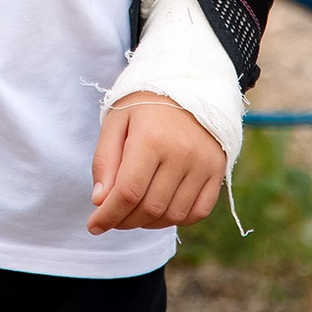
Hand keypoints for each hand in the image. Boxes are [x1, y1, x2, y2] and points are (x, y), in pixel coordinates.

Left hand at [88, 92, 225, 233]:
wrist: (189, 86)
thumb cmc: (145, 106)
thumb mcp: (116, 123)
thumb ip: (104, 162)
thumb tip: (100, 202)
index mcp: (151, 139)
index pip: (128, 192)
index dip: (108, 216)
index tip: (94, 226)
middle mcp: (181, 153)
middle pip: (150, 208)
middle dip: (125, 221)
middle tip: (113, 217)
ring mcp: (203, 164)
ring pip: (173, 215)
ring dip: (149, 223)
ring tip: (135, 212)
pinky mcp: (218, 170)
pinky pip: (198, 212)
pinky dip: (177, 219)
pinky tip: (162, 210)